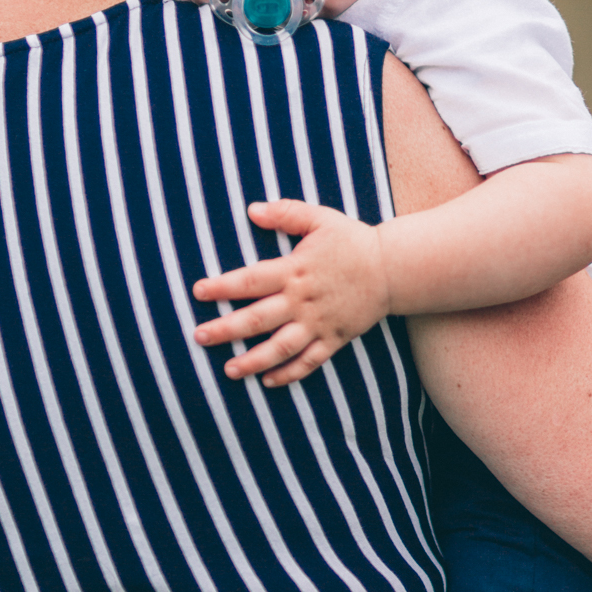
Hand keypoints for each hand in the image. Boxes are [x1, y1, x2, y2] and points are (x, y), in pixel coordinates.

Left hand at [193, 200, 389, 385]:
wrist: (393, 268)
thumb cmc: (353, 241)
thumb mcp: (320, 218)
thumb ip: (286, 213)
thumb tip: (251, 210)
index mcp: (295, 271)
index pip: (250, 281)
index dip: (222, 287)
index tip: (198, 292)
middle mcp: (302, 301)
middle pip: (257, 319)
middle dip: (225, 330)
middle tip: (198, 336)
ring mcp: (318, 323)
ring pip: (280, 347)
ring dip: (253, 361)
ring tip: (229, 370)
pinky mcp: (334, 338)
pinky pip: (309, 361)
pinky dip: (289, 374)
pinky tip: (269, 381)